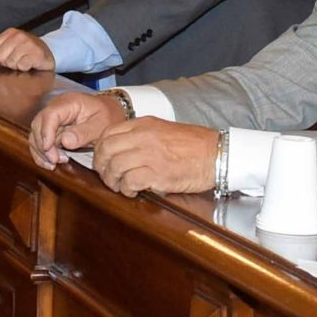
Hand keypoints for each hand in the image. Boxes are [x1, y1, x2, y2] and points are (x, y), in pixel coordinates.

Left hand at [0, 28, 54, 71]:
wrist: (48, 55)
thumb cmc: (28, 53)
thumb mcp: (10, 51)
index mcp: (10, 33)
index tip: (6, 58)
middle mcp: (19, 35)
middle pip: (0, 56)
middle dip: (6, 63)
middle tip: (16, 61)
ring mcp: (28, 43)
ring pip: (10, 62)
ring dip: (16, 66)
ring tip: (23, 62)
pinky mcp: (36, 53)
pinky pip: (22, 66)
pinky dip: (25, 68)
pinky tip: (29, 65)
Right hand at [27, 91, 123, 167]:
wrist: (111, 115)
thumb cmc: (107, 117)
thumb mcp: (101, 125)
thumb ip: (84, 133)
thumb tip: (64, 142)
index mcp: (69, 102)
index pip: (50, 115)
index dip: (45, 132)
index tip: (48, 148)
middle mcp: (57, 108)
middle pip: (38, 124)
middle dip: (42, 145)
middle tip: (54, 160)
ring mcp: (53, 119)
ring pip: (36, 134)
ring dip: (40, 151)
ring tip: (53, 164)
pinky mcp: (52, 130)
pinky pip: (41, 141)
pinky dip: (42, 153)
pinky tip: (51, 163)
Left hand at [93, 118, 221, 196]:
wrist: (216, 153)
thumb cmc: (193, 145)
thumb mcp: (163, 130)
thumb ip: (140, 137)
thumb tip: (119, 151)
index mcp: (143, 124)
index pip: (107, 134)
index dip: (99, 150)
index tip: (103, 161)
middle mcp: (143, 136)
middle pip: (106, 150)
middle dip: (101, 167)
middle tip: (108, 177)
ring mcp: (150, 154)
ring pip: (114, 167)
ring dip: (113, 181)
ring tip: (121, 187)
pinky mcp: (158, 173)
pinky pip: (129, 181)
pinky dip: (127, 190)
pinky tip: (134, 192)